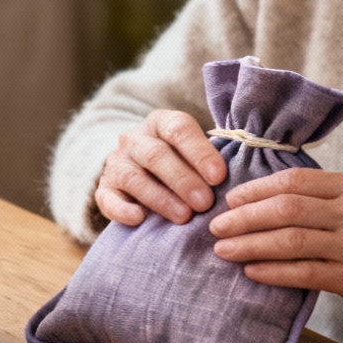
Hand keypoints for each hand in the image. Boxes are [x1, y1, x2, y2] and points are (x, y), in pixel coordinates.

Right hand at [95, 110, 226, 225]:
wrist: (136, 169)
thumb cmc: (179, 163)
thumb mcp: (192, 153)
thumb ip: (210, 162)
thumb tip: (238, 185)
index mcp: (161, 123)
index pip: (179, 130)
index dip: (200, 153)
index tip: (219, 177)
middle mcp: (135, 139)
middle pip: (157, 155)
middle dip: (183, 180)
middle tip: (205, 203)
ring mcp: (117, 163)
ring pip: (134, 177)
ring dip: (161, 198)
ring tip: (183, 217)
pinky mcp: (104, 188)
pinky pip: (108, 198)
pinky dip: (122, 209)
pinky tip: (140, 219)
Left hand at [207, 169, 342, 326]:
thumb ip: (321, 197)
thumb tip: (259, 198)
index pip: (294, 180)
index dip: (256, 189)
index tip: (230, 199)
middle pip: (288, 208)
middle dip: (245, 217)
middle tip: (217, 227)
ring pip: (291, 240)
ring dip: (251, 244)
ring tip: (224, 250)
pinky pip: (303, 272)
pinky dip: (273, 271)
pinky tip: (252, 271)